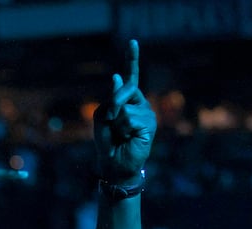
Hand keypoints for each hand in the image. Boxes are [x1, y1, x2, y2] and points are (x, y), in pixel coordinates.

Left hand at [94, 39, 156, 180]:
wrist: (113, 162)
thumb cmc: (106, 140)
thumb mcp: (102, 117)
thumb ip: (111, 99)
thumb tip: (119, 77)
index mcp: (127, 100)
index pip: (131, 77)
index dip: (132, 59)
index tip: (132, 42)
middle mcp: (139, 104)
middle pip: (126, 89)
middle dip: (113, 104)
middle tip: (110, 122)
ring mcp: (146, 113)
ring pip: (125, 107)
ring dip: (116, 121)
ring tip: (121, 134)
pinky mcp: (150, 125)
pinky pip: (130, 118)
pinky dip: (123, 128)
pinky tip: (128, 137)